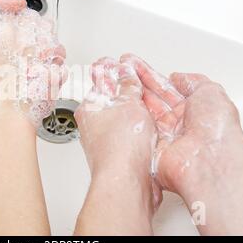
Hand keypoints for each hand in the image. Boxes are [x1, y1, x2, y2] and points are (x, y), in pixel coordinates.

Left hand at [75, 57, 159, 208]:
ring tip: (148, 95)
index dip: (110, 69)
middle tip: (135, 74)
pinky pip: (133, 132)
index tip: (117, 60)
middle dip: (127, 86)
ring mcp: (109, 139)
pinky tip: (152, 122)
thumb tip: (126, 71)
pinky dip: (143, 125)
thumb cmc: (120, 146)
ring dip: (137, 105)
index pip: (99, 82)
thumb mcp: (128, 103)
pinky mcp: (123, 153)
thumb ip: (128, 85)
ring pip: (125, 116)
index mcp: (90, 107)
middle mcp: (96, 124)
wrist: (128, 181)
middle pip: (113, 99)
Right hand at [120, 54, 242, 191]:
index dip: (149, 75)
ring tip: (114, 80)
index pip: (165, 88)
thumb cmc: (216, 128)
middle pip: (151, 98)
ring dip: (129, 96)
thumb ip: (192, 80)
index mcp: (192, 110)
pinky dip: (127, 115)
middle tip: (119, 69)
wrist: (208, 160)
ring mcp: (163, 136)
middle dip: (135, 82)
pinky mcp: (151, 148)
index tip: (134, 65)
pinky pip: (137, 129)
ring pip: (142, 112)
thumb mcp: (211, 91)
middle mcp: (177, 124)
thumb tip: (177, 77)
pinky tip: (117, 102)